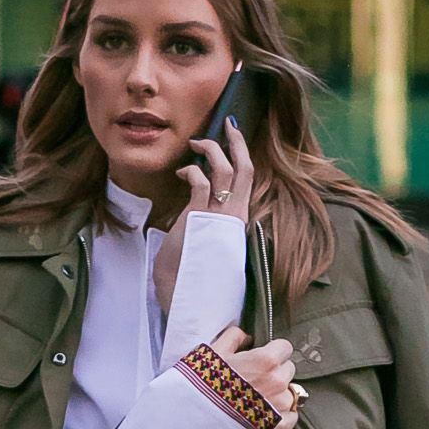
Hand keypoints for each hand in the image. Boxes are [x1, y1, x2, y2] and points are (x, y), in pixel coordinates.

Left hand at [151, 118, 253, 316]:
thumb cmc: (192, 285)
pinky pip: (201, 180)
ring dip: (213, 148)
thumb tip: (190, 224)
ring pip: (227, 169)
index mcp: (238, 226)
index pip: (247, 186)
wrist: (191, 305)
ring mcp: (220, 216)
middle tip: (230, 124)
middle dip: (238, 142)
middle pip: (246, 169)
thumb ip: (202, 233)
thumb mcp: (201, 253)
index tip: (234, 147)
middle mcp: (235, 218)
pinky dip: (191, 170)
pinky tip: (181, 172)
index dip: (243, 162)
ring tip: (198, 140)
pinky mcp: (201, 216)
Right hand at [206, 323, 299, 428]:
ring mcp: (280, 406)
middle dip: (275, 372)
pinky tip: (267, 415)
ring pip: (290, 394)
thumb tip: (246, 336)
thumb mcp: (213, 352)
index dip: (273, 352)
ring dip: (278, 395)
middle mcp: (277, 381)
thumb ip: (233, 337)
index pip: (285, 347)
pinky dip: (282, 417)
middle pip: (288, 370)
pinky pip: (291, 418)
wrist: (196, 419)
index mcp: (266, 360)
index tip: (263, 359)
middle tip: (256, 380)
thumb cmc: (204, 384)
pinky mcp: (278, 426)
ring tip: (258, 400)